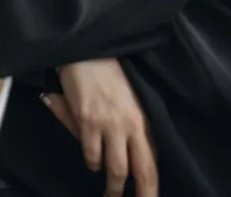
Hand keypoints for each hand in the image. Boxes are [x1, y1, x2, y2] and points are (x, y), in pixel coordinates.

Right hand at [45, 59, 157, 196]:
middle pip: (137, 170)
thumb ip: (132, 129)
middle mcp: (128, 126)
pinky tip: (91, 161)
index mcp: (142, 122)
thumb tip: (132, 157)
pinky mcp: (86, 120)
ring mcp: (107, 124)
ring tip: (108, 191)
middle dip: (136, 193)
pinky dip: (91, 161)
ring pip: (113, 167)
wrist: (86, 54)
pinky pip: (90, 152)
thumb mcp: (130, 103)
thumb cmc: (107, 77)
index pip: (150, 163)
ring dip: (111, 183)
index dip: (151, 186)